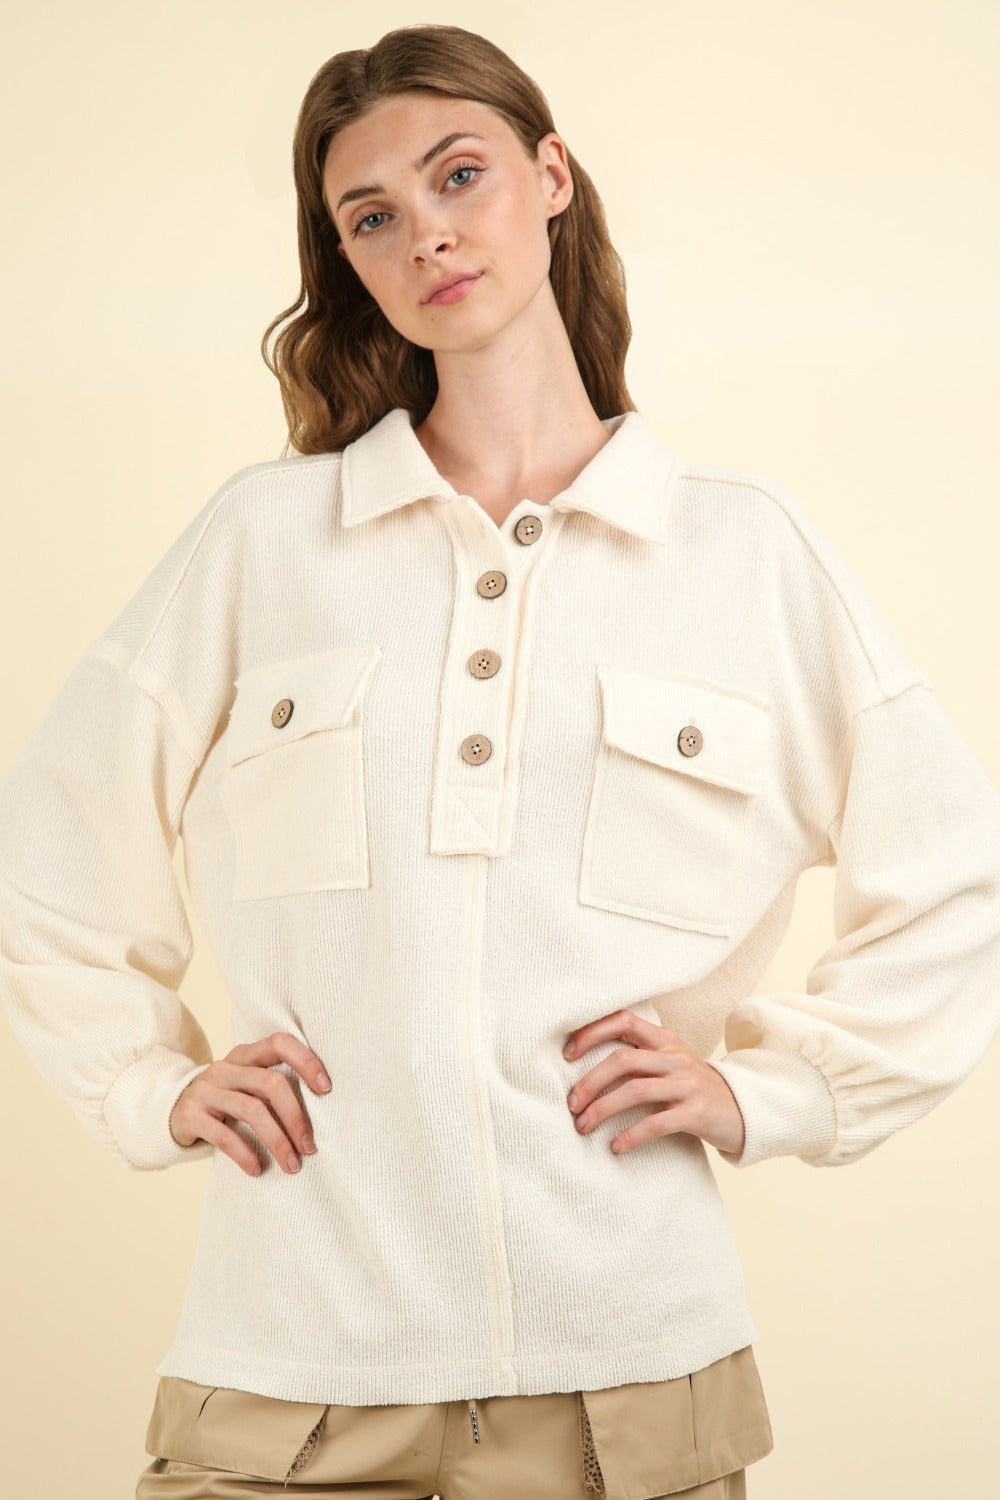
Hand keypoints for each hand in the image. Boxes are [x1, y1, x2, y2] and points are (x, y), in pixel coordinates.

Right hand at [169, 1031, 331, 1176]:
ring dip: (277, 1141)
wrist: (172, 1111)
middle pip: (270, 1083)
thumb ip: (273, 1086)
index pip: (279, 1043)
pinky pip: (224, 1135)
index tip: (326, 1088)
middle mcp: (225, 1067)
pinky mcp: (191, 1116)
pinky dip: (245, 1154)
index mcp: (245, 1054)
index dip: (305, 1060)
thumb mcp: (246, 1084)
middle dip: (295, 1116)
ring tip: (292, 1165)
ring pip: (251, 1110)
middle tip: (310, 1146)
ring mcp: (206, 1090)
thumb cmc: (226, 1099)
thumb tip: (323, 1108)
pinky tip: (258, 1169)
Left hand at [563, 1008, 745, 1157]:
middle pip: (622, 1060)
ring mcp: (687, 1084)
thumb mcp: (670, 1062)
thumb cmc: (692, 1087)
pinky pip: (657, 1123)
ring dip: (602, 1109)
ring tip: (583, 1126)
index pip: (623, 1020)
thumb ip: (639, 1055)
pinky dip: (632, 1135)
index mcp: (664, 1040)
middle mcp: (674, 1057)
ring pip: (635, 1090)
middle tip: (571, 1104)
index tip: (568, 1054)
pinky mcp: (696, 1113)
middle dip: (589, 1082)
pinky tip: (616, 1147)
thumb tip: (586, 1062)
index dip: (592, 1033)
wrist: (743, 1110)